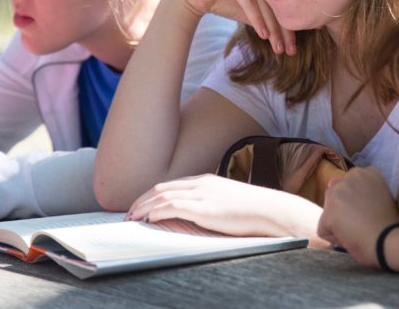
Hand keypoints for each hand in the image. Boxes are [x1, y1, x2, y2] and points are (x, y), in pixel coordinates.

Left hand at [126, 174, 317, 238]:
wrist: (270, 209)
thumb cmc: (252, 209)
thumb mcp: (227, 200)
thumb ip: (210, 203)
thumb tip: (198, 213)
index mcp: (205, 180)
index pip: (170, 185)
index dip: (150, 195)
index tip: (139, 206)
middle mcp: (201, 183)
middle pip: (161, 188)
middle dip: (141, 200)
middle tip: (128, 214)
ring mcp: (203, 194)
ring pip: (164, 196)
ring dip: (144, 207)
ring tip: (132, 218)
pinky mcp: (206, 208)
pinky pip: (175, 206)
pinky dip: (158, 210)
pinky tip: (148, 217)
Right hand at [174, 0, 295, 54]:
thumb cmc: (223, 2)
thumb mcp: (248, 13)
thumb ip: (265, 19)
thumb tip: (286, 37)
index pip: (282, 5)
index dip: (289, 27)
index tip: (292, 48)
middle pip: (276, 5)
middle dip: (284, 30)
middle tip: (290, 51)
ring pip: (264, 4)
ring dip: (272, 27)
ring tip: (277, 47)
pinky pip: (248, 0)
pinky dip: (257, 18)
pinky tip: (263, 35)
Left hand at [318, 167, 398, 267]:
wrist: (392, 241)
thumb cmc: (391, 226)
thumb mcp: (380, 198)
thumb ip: (359, 189)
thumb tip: (331, 182)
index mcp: (368, 172)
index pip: (349, 186)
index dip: (356, 204)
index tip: (369, 213)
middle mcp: (353, 175)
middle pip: (335, 196)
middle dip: (344, 211)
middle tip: (363, 223)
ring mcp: (339, 192)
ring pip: (328, 212)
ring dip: (339, 224)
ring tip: (358, 231)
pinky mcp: (330, 211)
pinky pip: (324, 230)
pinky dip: (334, 238)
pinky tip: (351, 239)